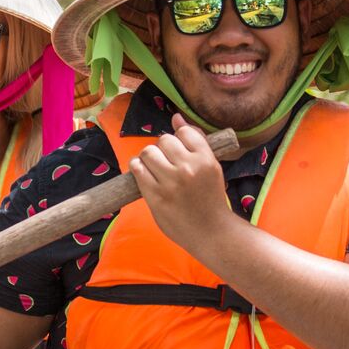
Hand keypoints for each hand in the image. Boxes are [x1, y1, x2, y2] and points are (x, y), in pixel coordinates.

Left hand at [128, 114, 230, 252]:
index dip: (179, 140)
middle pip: (164, 140)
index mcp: (206, 159)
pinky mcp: (156, 196)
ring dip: (148, 157)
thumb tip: (176, 117)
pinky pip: (137, 169)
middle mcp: (189, 168)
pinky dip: (138, 168)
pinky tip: (145, 175)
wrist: (211, 232)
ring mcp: (171, 183)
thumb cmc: (210, 198)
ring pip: (148, 152)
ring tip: (155, 169)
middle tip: (166, 163)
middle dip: (163, 149)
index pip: (184, 132)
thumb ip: (196, 142)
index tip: (179, 152)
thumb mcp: (212, 167)